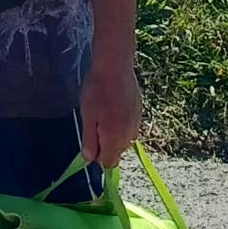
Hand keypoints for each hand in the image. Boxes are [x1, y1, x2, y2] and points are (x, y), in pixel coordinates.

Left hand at [79, 54, 140, 169]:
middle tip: (94, 124)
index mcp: (115, 139)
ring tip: (103, 113)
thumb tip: (88, 159)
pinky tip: (113, 107)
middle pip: (117, 151)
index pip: (108, 162)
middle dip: (105, 145)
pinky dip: (121, 122)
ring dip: (113, 133)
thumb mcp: (87, 117)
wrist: (116, 66)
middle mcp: (129, 134)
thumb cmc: (97, 91)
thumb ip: (89, 140)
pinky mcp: (139, 111)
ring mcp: (136, 123)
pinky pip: (129, 126)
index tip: (89, 143)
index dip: (97, 157)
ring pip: (124, 139)